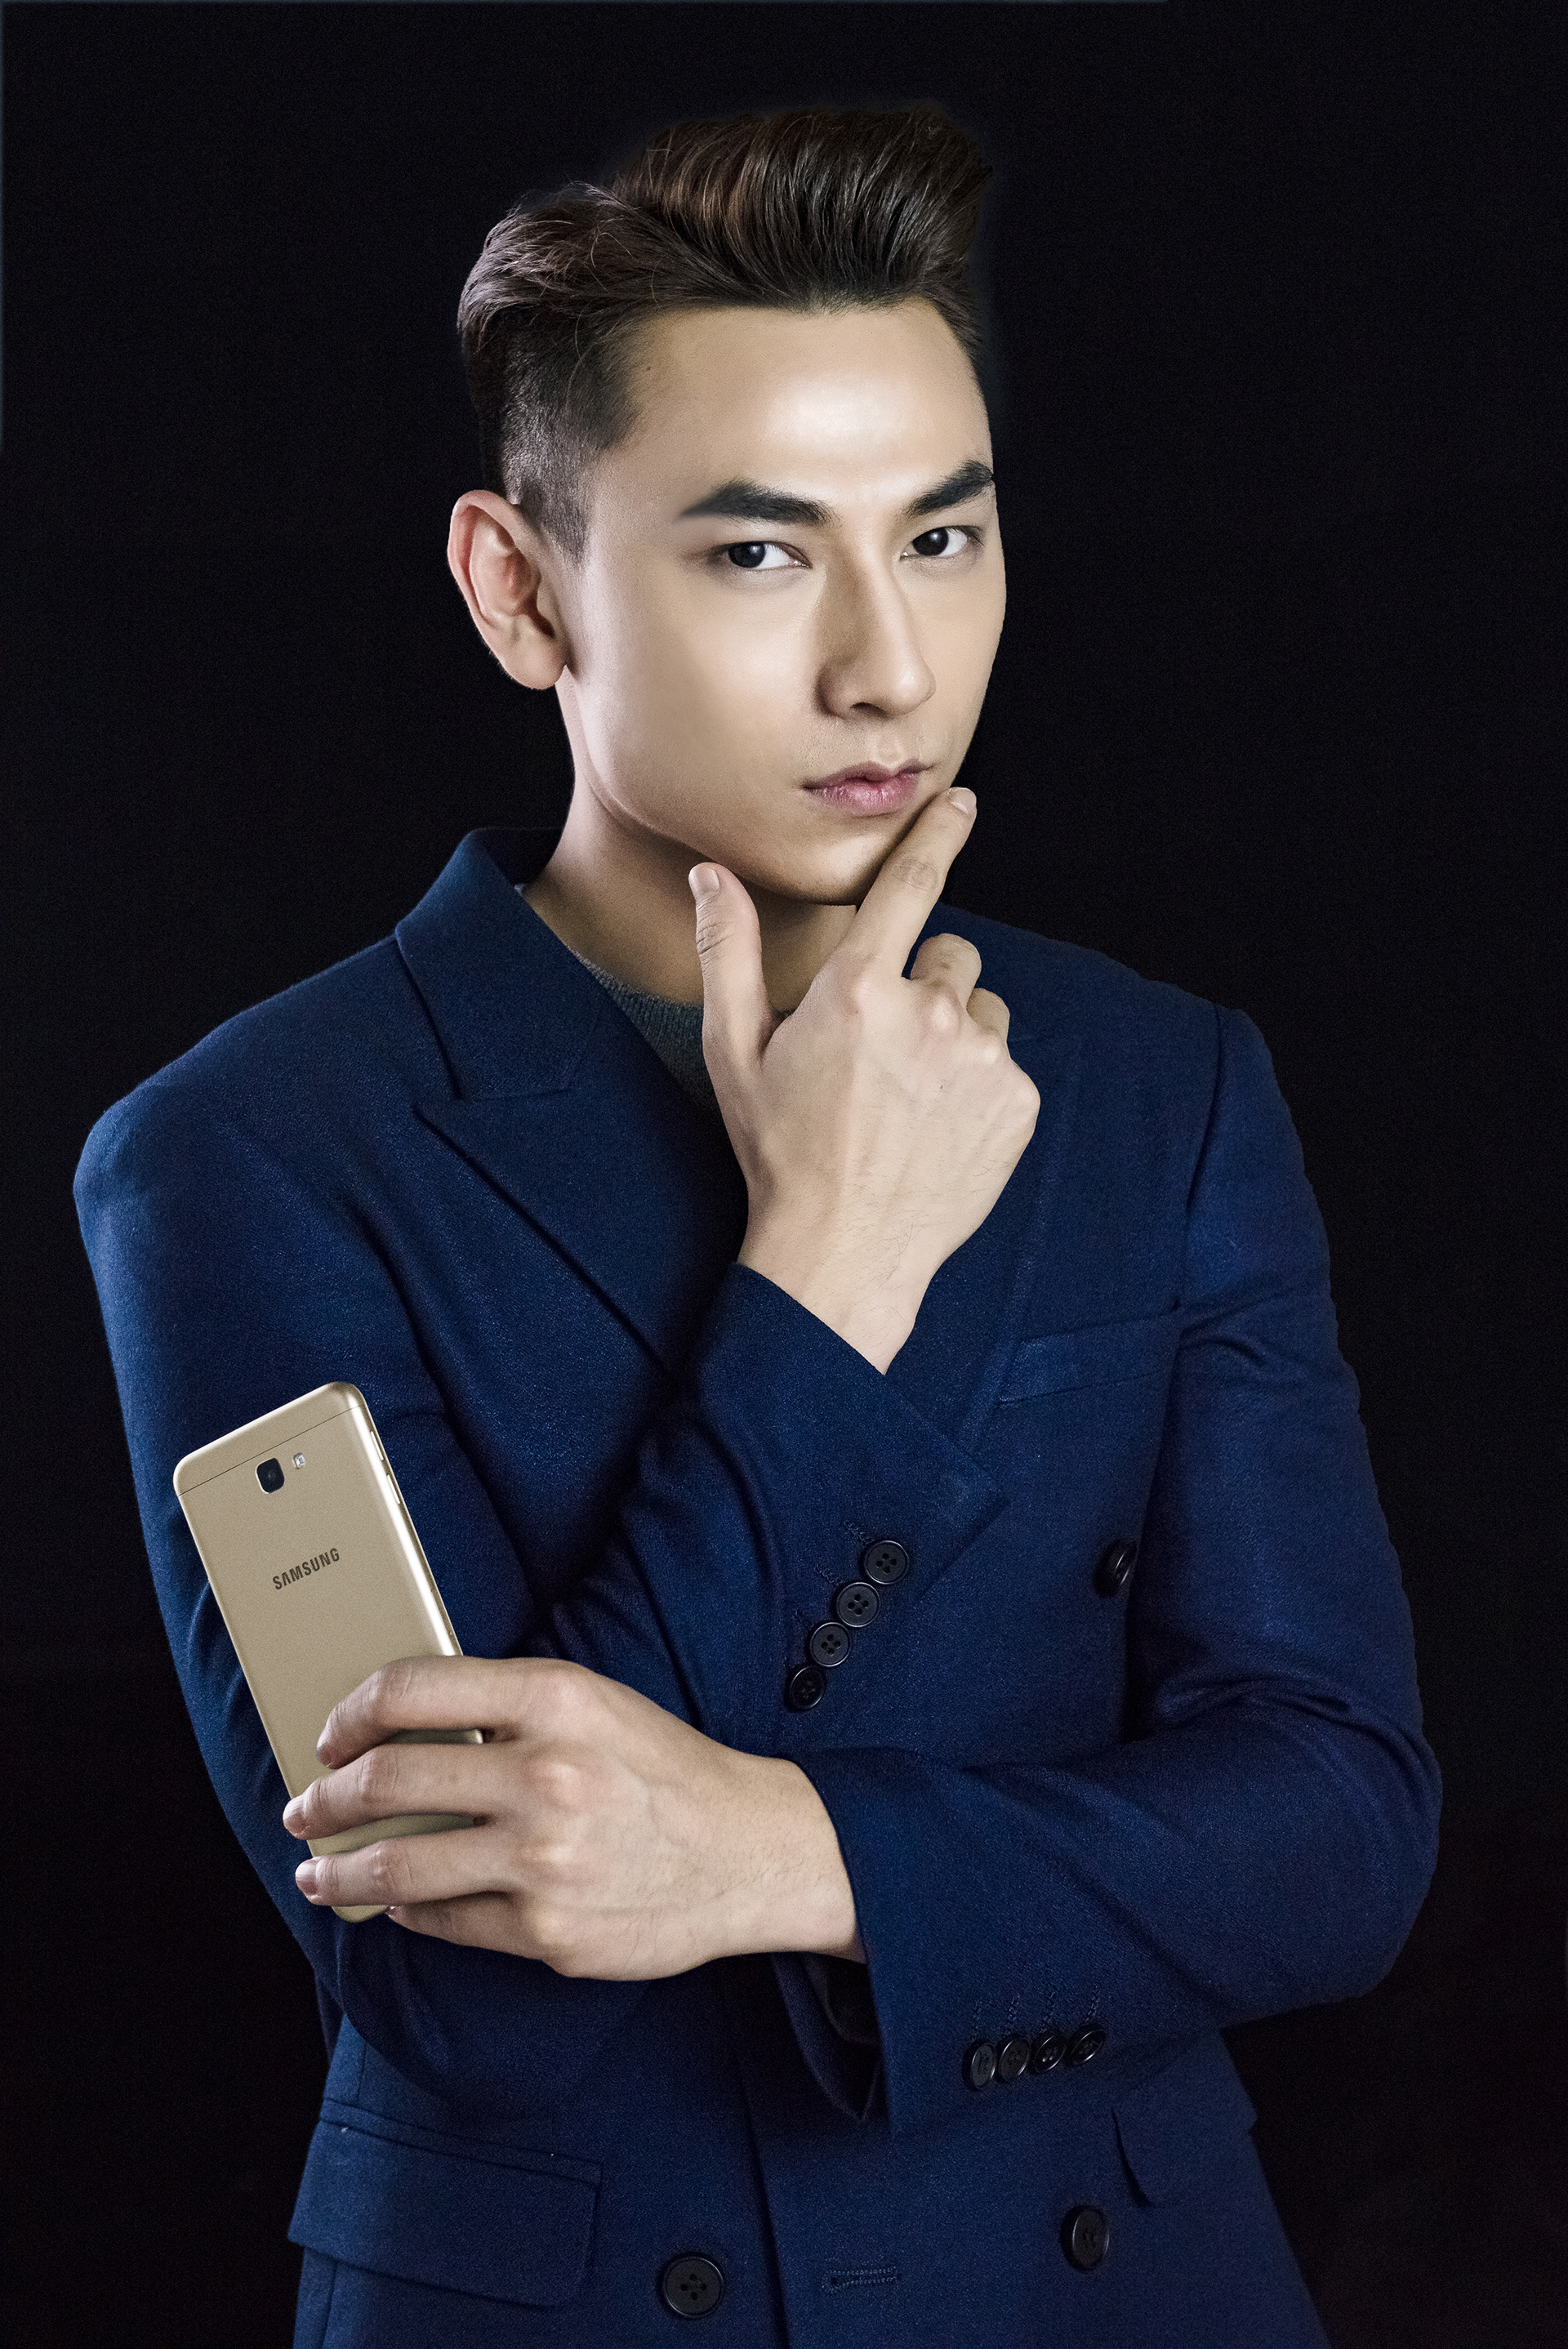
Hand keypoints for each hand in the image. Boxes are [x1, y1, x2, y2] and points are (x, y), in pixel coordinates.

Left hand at [282, 1655, 862, 1973]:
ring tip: (320, 1874)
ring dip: (340, 1873)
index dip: (350, 1714)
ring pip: (396, 1869)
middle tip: (305, 1810)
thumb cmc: (664, 1769)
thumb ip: (506, 1707)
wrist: (750, 1850)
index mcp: (554, 1698)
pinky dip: (407, 1913)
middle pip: (386, 1782)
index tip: (330, 1737)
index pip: (409, 1689)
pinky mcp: (546, 1932)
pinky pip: (443, 1922)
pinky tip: (397, 1907)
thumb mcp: (596, 1702)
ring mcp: (542, 1860)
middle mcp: (544, 1774)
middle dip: (325, 1801)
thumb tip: (397, 1731)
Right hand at [692, 787, 1039, 1370]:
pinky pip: (1004, 1063)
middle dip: (921, 985)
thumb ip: (728, 952)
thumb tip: (711, 875)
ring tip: (907, 1096)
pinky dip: (977, 1085)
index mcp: (856, 991)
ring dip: (952, 1035)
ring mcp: (980, 1058)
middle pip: (950, 956)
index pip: (910, 886)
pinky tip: (936, 1126)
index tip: (961, 804)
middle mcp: (927, 1013)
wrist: (841, 1252)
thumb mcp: (734, 1051)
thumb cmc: (779, 1151)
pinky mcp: (1017, 1102)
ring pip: (980, 1010)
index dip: (938, 835)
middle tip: (880, 1052)